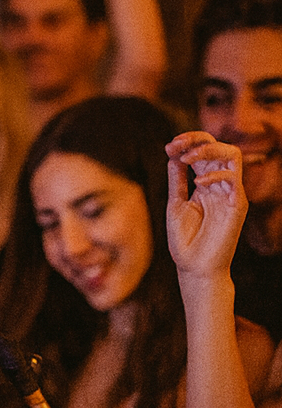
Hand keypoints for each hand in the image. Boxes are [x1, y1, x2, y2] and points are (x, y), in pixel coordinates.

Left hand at [166, 132, 247, 295]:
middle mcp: (220, 184)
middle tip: (176, 145)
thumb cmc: (184, 241)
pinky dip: (215, 174)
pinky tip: (198, 182)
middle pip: (218, 146)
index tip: (169, 146)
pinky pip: (234, 178)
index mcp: (205, 183)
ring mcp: (230, 193)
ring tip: (188, 157)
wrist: (194, 268)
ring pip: (231, 155)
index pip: (202, 151)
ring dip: (209, 149)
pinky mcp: (238, 205)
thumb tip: (173, 154)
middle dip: (196, 140)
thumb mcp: (175, 204)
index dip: (188, 143)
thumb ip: (177, 179)